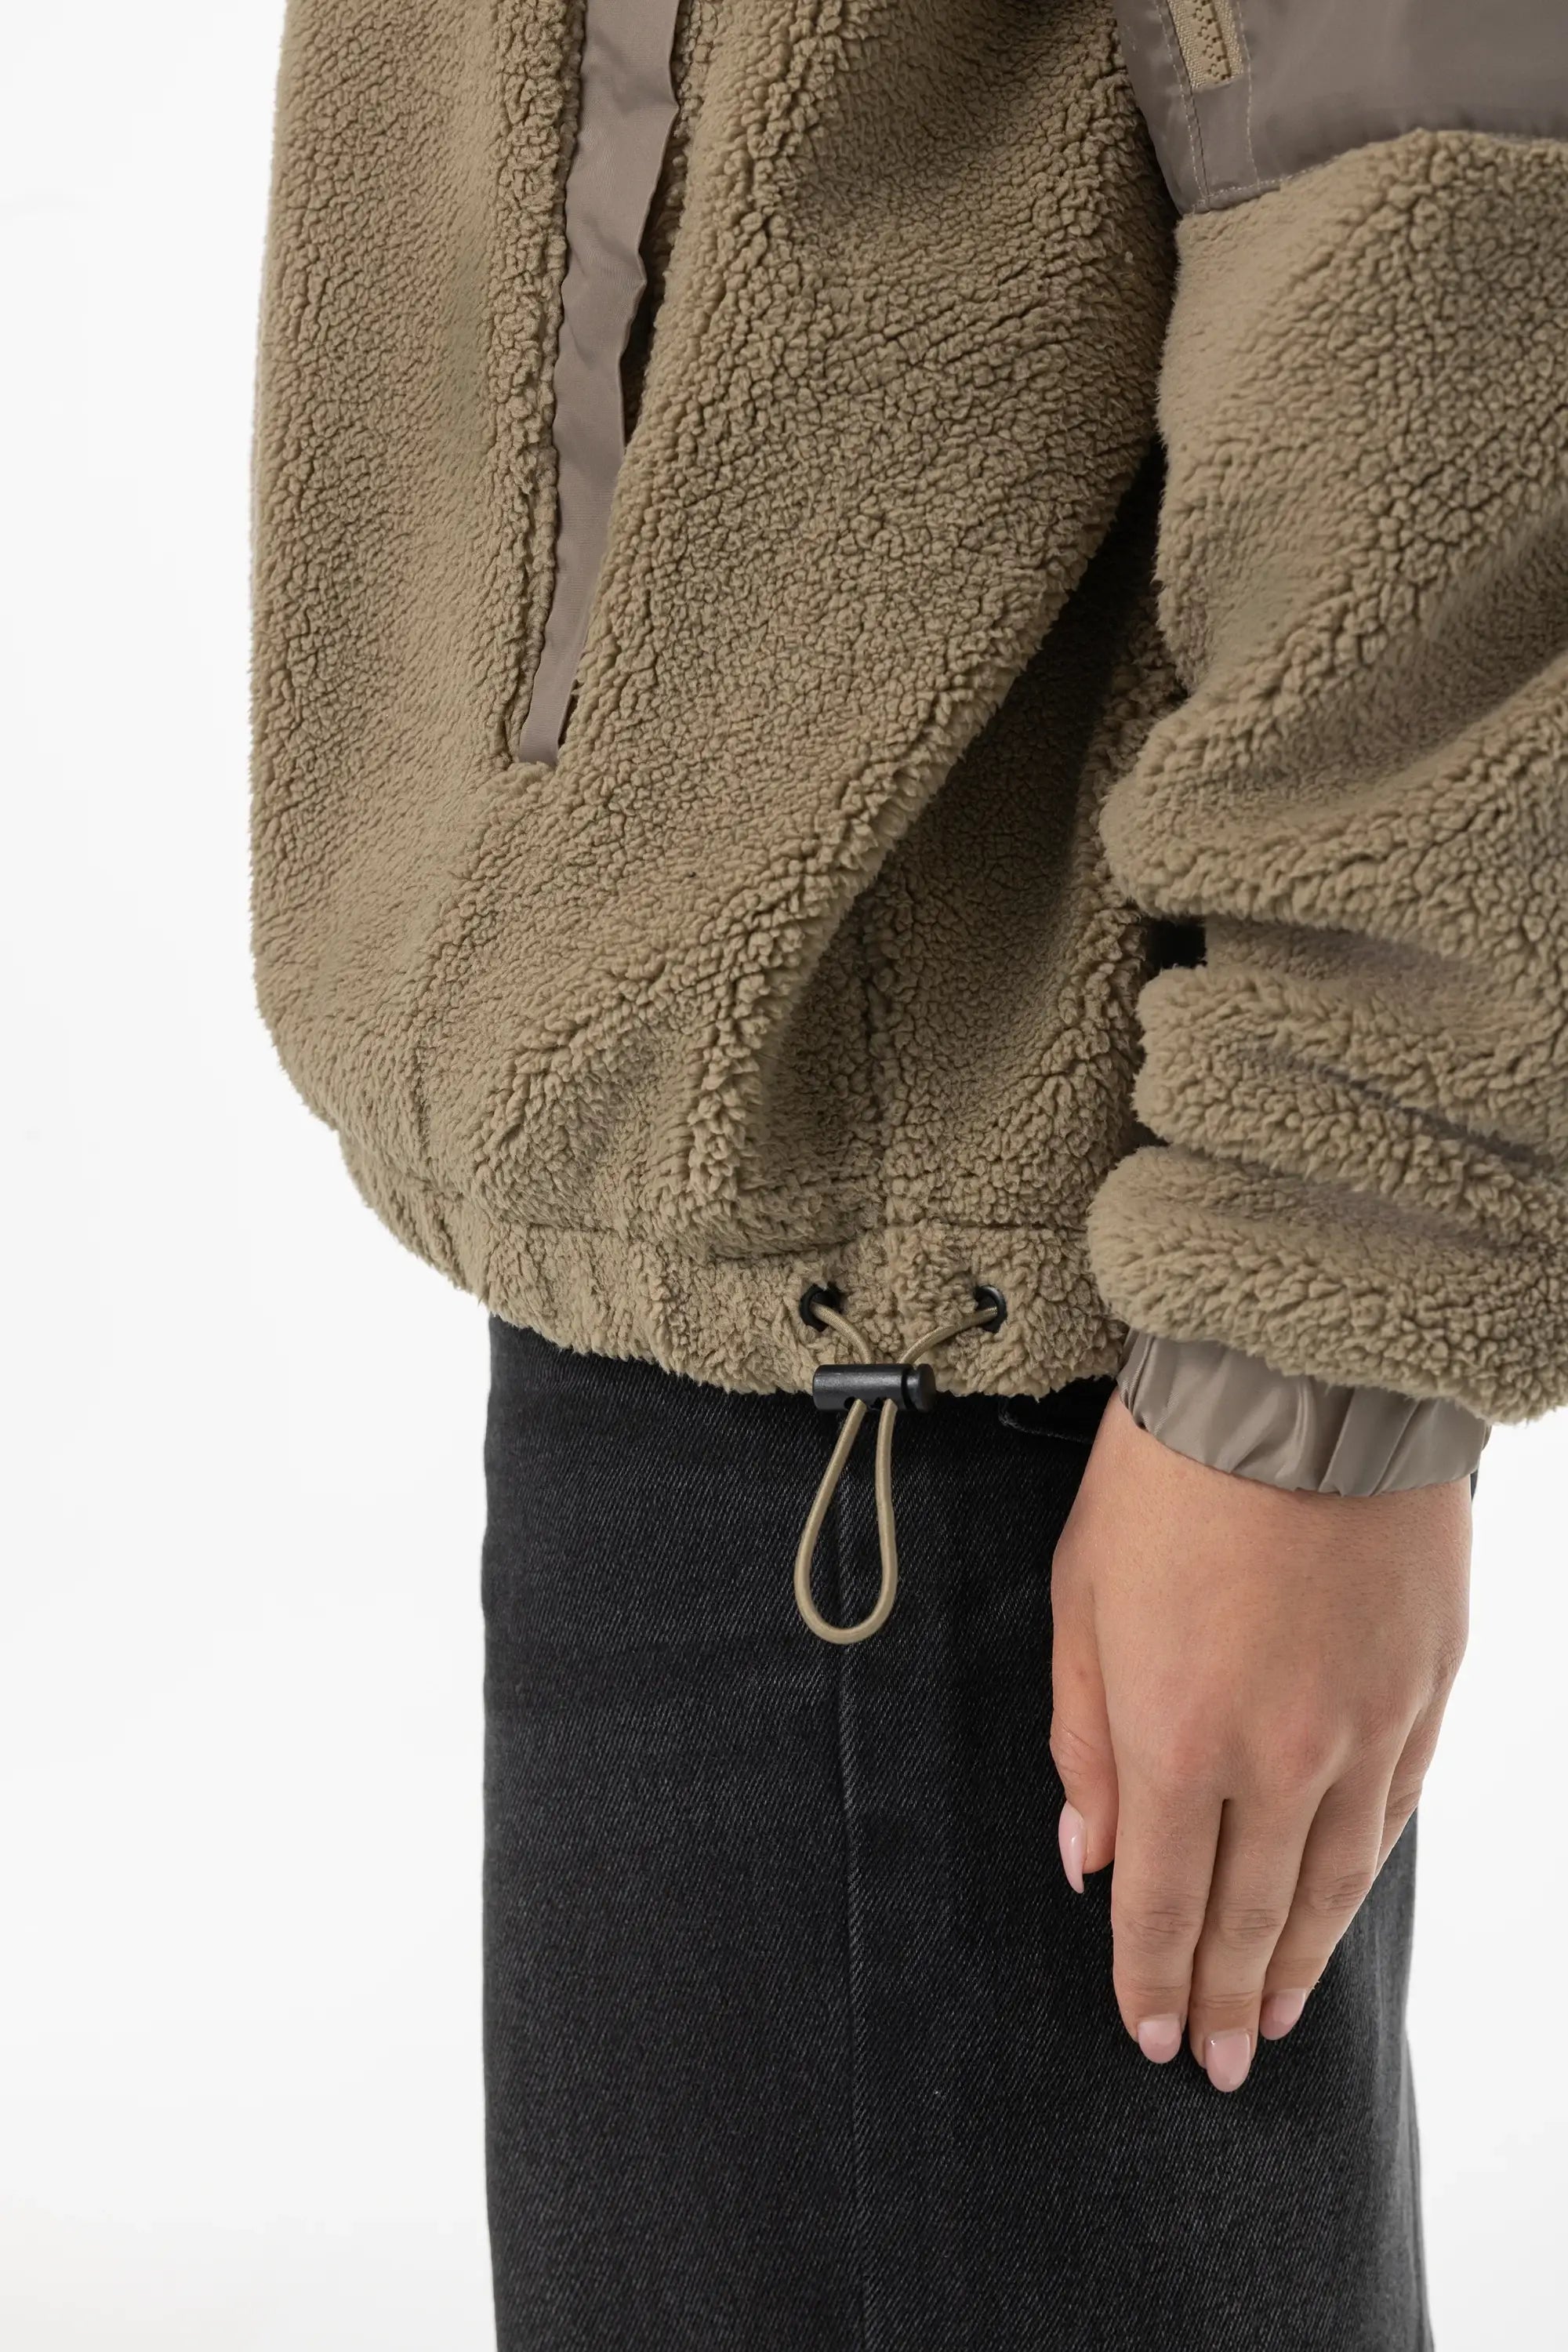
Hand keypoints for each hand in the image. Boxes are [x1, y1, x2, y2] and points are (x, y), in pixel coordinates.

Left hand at [1049, 1394, 1469, 2090]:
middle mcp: (1277, 1756)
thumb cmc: (1168, 1479)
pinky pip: (1389, 1814)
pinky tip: (1338, 1910)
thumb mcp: (1081, 1600)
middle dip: (1221, 1998)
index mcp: (1175, 1737)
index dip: (1147, 1978)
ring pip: (1331, 1883)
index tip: (1145, 2036)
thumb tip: (1082, 1852)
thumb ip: (1081, 1739)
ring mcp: (1363, 1729)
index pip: (1157, 1898)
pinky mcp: (1422, 1691)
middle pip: (1246, 1912)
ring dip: (1297, 1961)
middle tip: (1213, 2064)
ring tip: (1273, 2020)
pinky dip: (1359, 1876)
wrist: (1300, 1384)